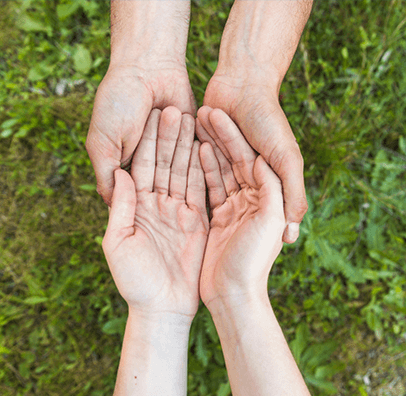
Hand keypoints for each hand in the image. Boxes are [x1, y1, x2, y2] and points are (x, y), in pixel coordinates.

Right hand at [86, 62, 195, 205]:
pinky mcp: (192, 140)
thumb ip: (106, 175)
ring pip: (181, 172)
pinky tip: (205, 166)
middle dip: (169, 191)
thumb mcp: (103, 143)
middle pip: (162, 186)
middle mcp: (150, 163)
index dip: (145, 207)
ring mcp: (173, 152)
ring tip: (188, 169)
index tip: (155, 221)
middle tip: (179, 206)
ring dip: (183, 169)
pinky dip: (202, 161)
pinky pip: (199, 157)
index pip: (137, 196)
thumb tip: (112, 207)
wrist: (149, 67)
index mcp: (126, 166)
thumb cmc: (119, 103)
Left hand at [102, 107, 206, 319]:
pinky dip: (206, 170)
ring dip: (189, 147)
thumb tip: (121, 173)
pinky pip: (203, 191)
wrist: (164, 309)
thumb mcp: (118, 242)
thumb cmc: (136, 282)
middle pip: (165, 164)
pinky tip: (209, 148)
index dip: (148, 141)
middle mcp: (160, 205)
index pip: (142, 166)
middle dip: (170, 137)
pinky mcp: (200, 222)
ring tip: (196, 120)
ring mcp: (181, 213)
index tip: (155, 113)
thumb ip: (121, 207)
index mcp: (137, 207)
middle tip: (176, 107)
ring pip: (185, 173)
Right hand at [197, 108, 285, 307]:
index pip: (249, 159)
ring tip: (193, 124)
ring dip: (208, 148)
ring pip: (221, 171)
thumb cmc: (254, 260)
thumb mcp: (269, 220)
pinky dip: (202, 170)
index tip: (216, 112)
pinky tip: (192, 152)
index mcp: (267, 198)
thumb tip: (262, 159)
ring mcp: (235, 208)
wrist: (234, 296)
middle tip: (202, 110)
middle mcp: (253, 200)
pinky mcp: (220, 219)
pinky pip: (210, 189)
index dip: (233, 136)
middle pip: (234, 161)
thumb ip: (274, 188)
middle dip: (219, 137)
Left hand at [202, 75, 306, 243]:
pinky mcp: (214, 154)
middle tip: (209, 229)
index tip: (232, 249)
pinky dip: (199, 171)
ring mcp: (233, 167)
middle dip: (223, 212)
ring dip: (212, 191)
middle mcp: (255, 179)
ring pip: (220, 186)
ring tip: (200, 201)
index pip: (260, 217)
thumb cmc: (268, 120)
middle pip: (237, 203)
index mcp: (274, 185)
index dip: (245, 232)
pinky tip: (189, 186)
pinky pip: (205, 171)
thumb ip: (293, 194)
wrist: (243, 81)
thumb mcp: (286, 159)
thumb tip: (292, 236)